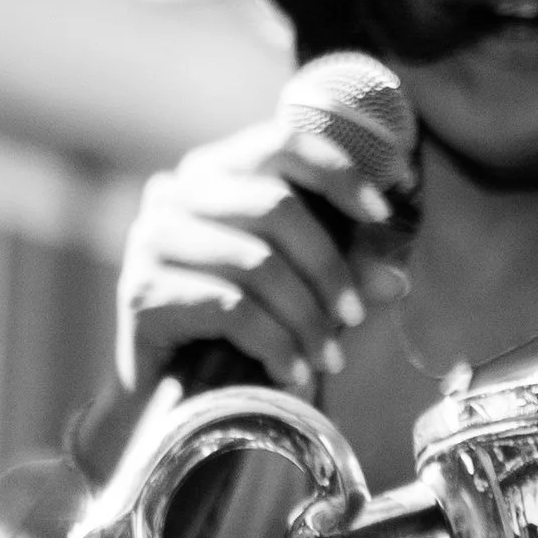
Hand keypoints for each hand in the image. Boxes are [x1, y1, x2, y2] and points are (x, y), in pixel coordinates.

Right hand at [115, 119, 407, 402]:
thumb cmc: (237, 328)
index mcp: (215, 172)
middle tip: (355, 315)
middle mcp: (175, 192)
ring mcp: (152, 239)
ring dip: (307, 318)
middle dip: (329, 267)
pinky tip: (292, 371)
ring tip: (328, 358)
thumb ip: (342, 272)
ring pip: (258, 264)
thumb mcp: (298, 289)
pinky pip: (232, 309)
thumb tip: (394, 281)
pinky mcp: (142, 291)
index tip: (382, 214)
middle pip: (276, 207)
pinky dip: (275, 343)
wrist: (165, 394)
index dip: (339, 173)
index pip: (282, 143)